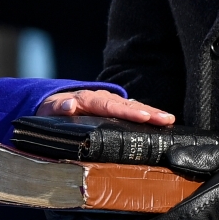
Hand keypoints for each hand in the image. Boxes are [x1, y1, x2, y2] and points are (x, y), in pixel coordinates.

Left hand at [37, 89, 175, 125]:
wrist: (53, 103)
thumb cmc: (50, 110)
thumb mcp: (49, 109)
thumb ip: (58, 107)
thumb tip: (69, 105)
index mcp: (88, 99)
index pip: (110, 106)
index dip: (127, 113)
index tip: (144, 118)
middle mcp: (102, 98)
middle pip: (127, 105)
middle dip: (148, 112)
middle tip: (165, 119)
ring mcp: (109, 102)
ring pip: (133, 106)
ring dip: (151, 112)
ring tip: (169, 119)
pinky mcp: (114, 108)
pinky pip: (132, 110)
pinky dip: (147, 114)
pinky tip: (161, 121)